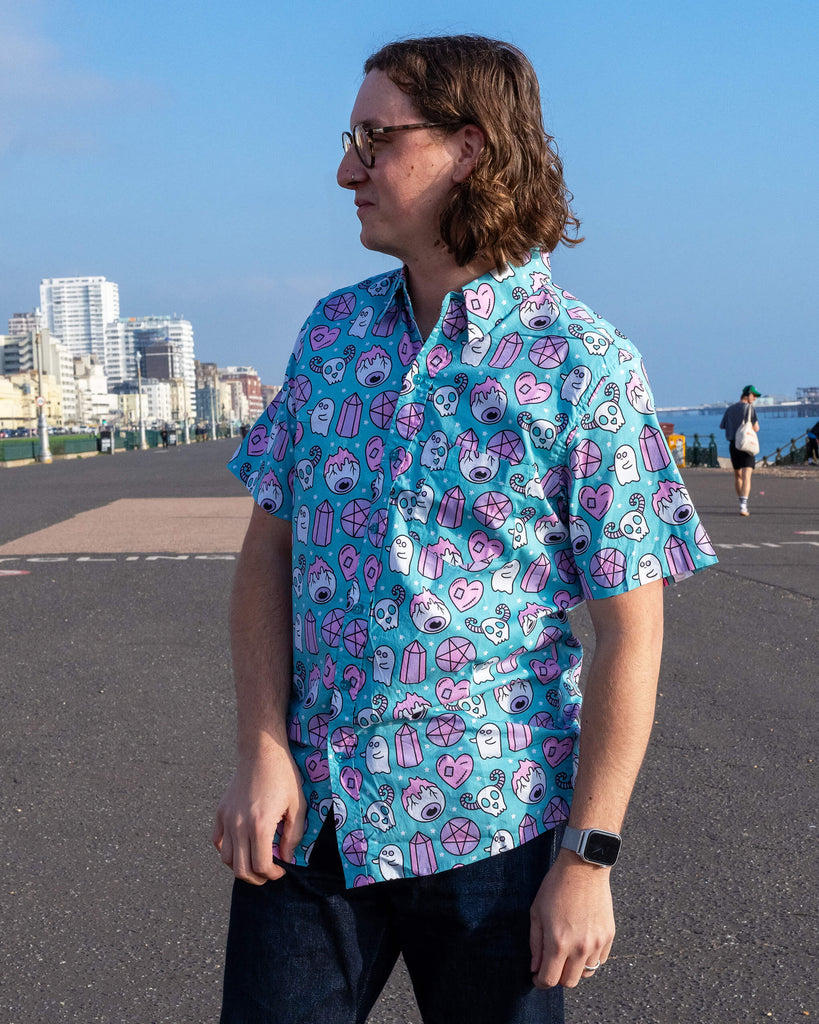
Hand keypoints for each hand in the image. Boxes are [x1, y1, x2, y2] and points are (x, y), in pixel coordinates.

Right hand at [212, 743, 306, 884]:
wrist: (261, 751)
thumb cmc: (283, 776)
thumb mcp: (298, 805)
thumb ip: (293, 835)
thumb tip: (286, 858)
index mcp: (260, 825)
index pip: (261, 866)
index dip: (273, 875)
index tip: (282, 869)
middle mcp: (239, 825)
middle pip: (241, 869)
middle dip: (257, 878)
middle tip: (269, 873)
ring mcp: (227, 819)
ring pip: (226, 859)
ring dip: (240, 867)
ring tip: (255, 861)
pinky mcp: (221, 811)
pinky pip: (217, 841)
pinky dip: (227, 850)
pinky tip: (241, 847)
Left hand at [529, 850, 614, 988]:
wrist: (583, 868)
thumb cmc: (556, 886)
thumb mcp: (536, 912)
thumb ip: (535, 944)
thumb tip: (535, 968)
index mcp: (558, 942)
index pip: (549, 980)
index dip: (540, 982)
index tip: (537, 977)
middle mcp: (579, 947)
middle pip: (569, 982)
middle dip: (557, 977)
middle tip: (552, 964)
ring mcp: (596, 943)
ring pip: (586, 974)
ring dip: (575, 969)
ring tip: (568, 952)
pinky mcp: (609, 936)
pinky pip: (600, 960)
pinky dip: (589, 958)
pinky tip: (581, 943)